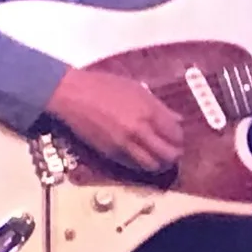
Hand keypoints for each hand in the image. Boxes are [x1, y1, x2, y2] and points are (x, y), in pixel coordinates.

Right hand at [48, 67, 183, 172]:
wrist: (72, 94)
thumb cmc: (104, 86)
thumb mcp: (136, 89)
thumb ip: (159, 106)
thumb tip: (177, 119)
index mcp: (149, 111)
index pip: (176, 134)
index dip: (179, 138)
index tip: (177, 138)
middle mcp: (140, 129)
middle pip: (168, 153)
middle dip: (174, 155)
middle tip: (173, 153)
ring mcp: (125, 143)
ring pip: (152, 164)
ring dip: (159, 164)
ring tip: (159, 160)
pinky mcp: (110, 153)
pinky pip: (133, 165)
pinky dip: (141, 164)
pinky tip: (141, 158)